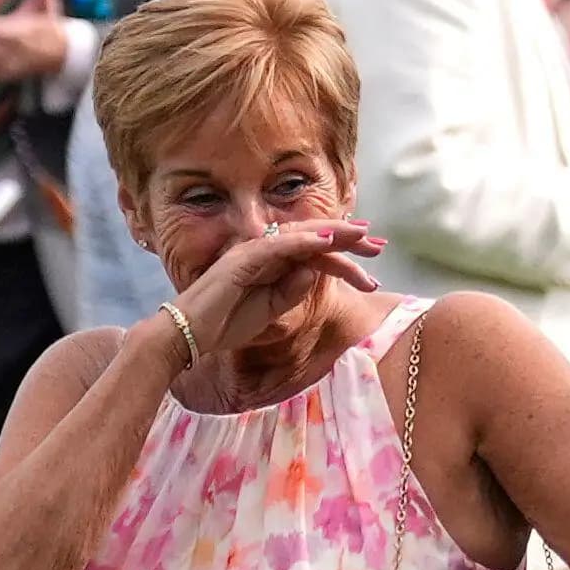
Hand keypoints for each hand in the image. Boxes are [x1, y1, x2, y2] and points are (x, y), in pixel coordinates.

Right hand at [162, 218, 383, 357]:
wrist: (190, 335)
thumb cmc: (227, 323)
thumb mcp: (271, 310)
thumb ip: (293, 290)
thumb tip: (315, 272)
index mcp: (273, 262)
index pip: (315, 252)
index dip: (345, 254)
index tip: (373, 261)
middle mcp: (265, 251)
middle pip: (314, 238)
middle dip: (348, 240)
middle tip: (380, 246)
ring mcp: (253, 251)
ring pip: (301, 236)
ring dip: (333, 234)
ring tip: (362, 235)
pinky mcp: (242, 259)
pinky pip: (279, 246)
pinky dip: (304, 241)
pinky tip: (327, 242)